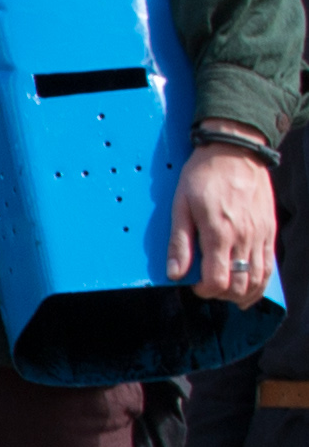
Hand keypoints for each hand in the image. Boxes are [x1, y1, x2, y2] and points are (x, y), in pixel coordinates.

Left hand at [172, 141, 279, 302]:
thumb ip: (179, 242)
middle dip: (223, 294)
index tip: (194, 285)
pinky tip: (251, 288)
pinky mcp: (269, 231)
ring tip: (229, 294)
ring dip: (244, 293)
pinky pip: (270, 265)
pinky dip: (262, 281)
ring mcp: (260, 235)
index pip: (217, 280)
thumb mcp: (180, 205)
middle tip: (209, 289)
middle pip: (240, 284)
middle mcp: (244, 237)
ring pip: (259, 279)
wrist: (236, 151)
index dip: (205, 291)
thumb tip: (175, 273)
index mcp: (219, 233)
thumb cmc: (203, 175)